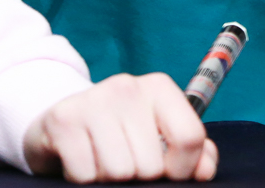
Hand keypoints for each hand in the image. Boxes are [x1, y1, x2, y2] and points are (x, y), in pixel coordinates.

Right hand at [23, 73, 217, 181]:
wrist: (60, 122)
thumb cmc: (118, 134)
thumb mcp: (157, 135)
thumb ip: (190, 151)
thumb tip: (204, 171)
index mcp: (159, 87)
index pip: (190, 138)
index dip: (183, 170)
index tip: (168, 173)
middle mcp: (128, 87)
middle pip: (152, 165)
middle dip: (139, 177)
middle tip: (124, 162)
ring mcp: (94, 100)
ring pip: (119, 173)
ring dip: (110, 180)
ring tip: (101, 161)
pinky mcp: (63, 120)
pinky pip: (86, 175)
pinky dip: (84, 179)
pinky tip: (81, 161)